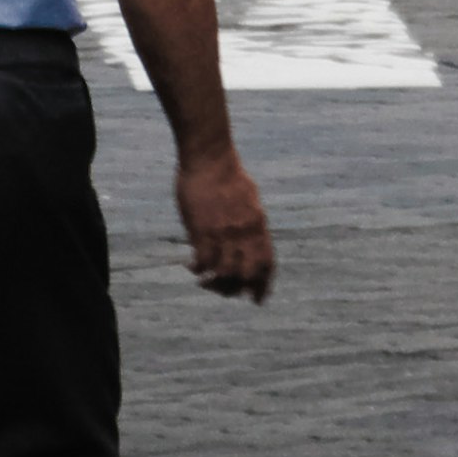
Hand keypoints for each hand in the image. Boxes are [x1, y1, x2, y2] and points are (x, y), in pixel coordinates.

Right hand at [172, 141, 276, 301]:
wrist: (209, 157)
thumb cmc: (227, 172)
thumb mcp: (250, 198)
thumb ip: (251, 220)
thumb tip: (252, 235)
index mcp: (259, 225)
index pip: (266, 263)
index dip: (263, 286)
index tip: (257, 299)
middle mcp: (245, 233)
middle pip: (246, 274)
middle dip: (237, 289)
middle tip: (224, 291)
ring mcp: (224, 233)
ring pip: (224, 273)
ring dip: (214, 283)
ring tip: (204, 281)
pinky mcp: (203, 230)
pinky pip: (203, 261)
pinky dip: (198, 269)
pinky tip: (191, 267)